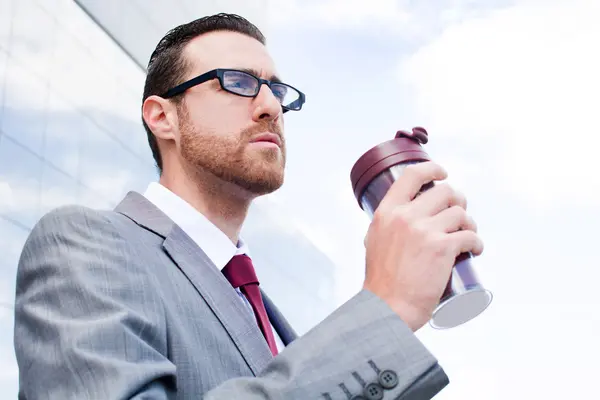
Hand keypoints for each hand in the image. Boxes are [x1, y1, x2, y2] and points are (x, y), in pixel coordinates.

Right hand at [363, 161, 483, 330]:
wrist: (388, 306)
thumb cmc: (381, 280)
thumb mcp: (374, 241)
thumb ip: (386, 226)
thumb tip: (397, 217)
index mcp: (387, 212)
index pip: (412, 175)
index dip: (432, 169)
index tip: (442, 173)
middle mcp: (406, 216)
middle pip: (444, 191)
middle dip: (458, 200)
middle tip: (459, 214)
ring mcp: (425, 231)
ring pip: (460, 213)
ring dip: (469, 222)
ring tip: (467, 234)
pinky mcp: (443, 248)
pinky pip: (470, 235)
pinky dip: (477, 242)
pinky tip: (475, 249)